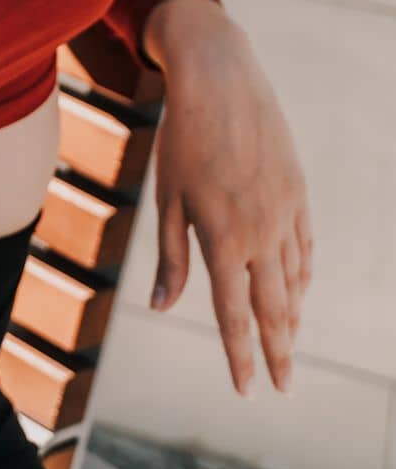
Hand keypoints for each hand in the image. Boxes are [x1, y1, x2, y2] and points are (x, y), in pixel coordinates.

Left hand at [146, 13, 312, 397]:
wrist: (220, 79)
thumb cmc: (181, 137)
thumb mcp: (167, 197)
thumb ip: (169, 256)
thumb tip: (162, 307)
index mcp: (222, 238)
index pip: (234, 314)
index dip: (241, 356)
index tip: (247, 389)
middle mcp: (260, 232)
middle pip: (274, 308)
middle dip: (279, 352)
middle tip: (282, 386)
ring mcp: (285, 212)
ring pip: (294, 280)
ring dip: (292, 317)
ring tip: (287, 344)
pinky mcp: (298, 191)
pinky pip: (305, 247)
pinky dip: (302, 275)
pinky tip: (297, 290)